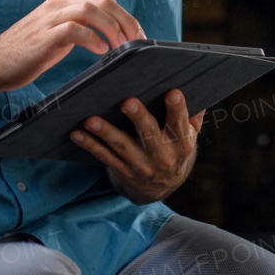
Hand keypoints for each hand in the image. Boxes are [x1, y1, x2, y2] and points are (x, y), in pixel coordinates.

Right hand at [0, 0, 144, 93]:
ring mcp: (49, 18)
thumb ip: (84, 3)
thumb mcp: (61, 22)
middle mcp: (58, 3)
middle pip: (102, 2)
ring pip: (90, 10)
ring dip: (112, 28)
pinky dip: (91, 38)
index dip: (127, 17)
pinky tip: (100, 51)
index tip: (138, 37)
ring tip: (121, 46)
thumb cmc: (29, 47)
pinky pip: (73, 30)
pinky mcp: (43, 37)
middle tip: (137, 43)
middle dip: (126, 22)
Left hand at [69, 88, 203, 204]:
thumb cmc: (174, 151)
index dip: (178, 109)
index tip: (173, 92)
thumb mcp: (189, 137)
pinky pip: (104, 157)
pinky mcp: (122, 171)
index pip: (180, 124)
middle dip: (138, 118)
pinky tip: (77, 133)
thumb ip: (193, 116)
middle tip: (127, 102)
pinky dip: (90, 144)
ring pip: (122, 147)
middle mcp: (161, 156)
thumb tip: (198, 87)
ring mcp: (140, 165)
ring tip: (91, 120)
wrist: (160, 187)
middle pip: (150, 134)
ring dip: (105, 133)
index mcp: (181, 144)